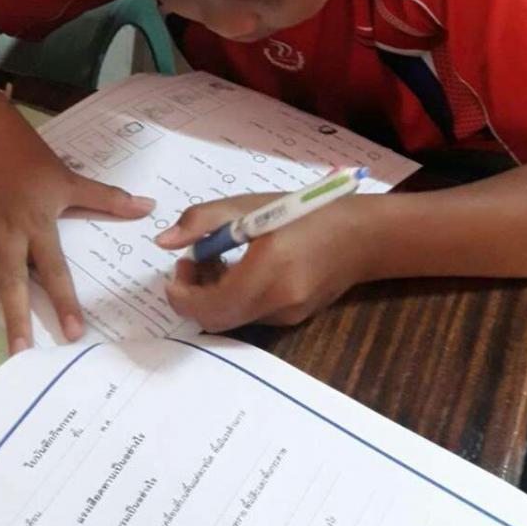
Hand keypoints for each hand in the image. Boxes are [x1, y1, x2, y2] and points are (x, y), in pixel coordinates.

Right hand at [0, 101, 153, 362]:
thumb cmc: (29, 157)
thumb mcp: (69, 178)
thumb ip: (106, 199)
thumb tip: (149, 207)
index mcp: (36, 224)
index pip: (54, 270)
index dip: (63, 302)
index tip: (72, 334)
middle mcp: (4, 234)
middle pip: (11, 284)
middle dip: (14, 321)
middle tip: (18, 359)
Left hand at [155, 192, 376, 332]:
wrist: (362, 235)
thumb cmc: (305, 211)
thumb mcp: (250, 206)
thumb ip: (202, 221)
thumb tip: (164, 242)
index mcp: (268, 271)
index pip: (209, 306)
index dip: (182, 294)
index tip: (176, 268)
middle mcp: (278, 302)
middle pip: (216, 320)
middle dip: (193, 296)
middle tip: (189, 263)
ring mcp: (288, 316)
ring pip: (232, 320)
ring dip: (212, 296)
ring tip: (214, 261)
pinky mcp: (294, 319)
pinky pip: (251, 315)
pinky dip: (234, 298)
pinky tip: (239, 270)